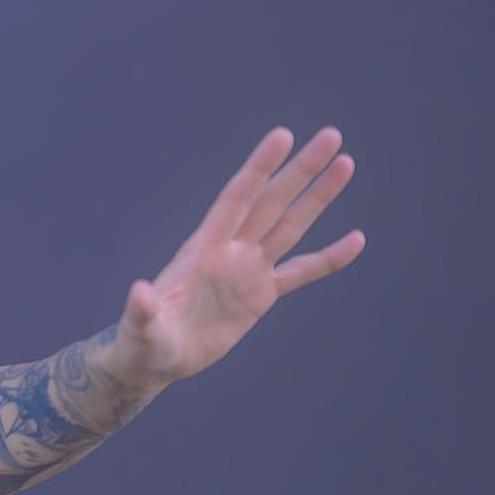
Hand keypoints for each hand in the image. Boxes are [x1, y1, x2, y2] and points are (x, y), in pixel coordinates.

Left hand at [107, 126, 365, 387]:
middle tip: (331, 135)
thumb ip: (142, 309)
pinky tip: (356, 240)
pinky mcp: (260, 295)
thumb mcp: (140, 326)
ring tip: (346, 163)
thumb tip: (139, 292)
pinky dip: (328, 258)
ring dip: (317, 197)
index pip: (236, 198)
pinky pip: (301, 272)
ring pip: (290, 226)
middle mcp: (229, 251)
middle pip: (271, 201)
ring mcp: (247, 270)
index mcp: (202, 250)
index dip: (259, 168)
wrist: (154, 358)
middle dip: (300, 170)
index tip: (283, 136)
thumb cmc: (141, 340)